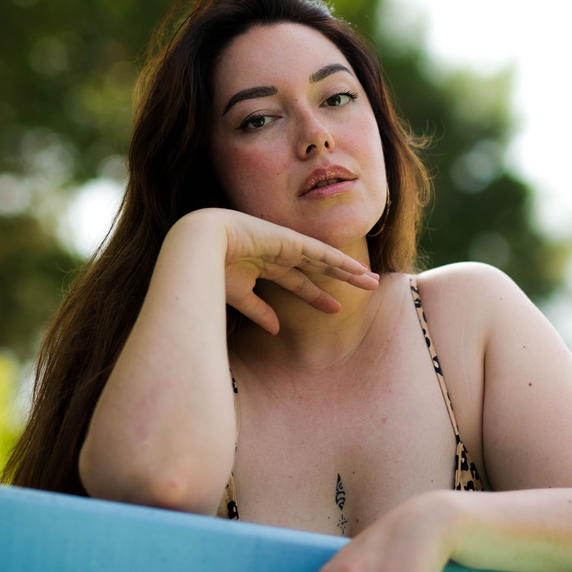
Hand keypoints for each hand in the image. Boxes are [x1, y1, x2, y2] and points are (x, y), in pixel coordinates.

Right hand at [213, 209, 378, 333]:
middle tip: (367, 287)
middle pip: (319, 269)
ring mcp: (286, 245)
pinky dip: (340, 261)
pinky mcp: (290, 240)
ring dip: (349, 270)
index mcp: (266, 266)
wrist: (200, 245)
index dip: (317, 295)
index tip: (335, 307)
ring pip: (326, 260)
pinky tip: (357, 269)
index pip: (299, 283)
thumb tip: (276, 330)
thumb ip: (260, 312)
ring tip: (372, 280)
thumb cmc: (211, 269)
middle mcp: (280, 255)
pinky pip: (322, 253)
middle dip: (342, 278)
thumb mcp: (240, 296)